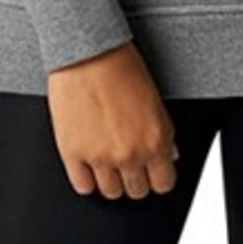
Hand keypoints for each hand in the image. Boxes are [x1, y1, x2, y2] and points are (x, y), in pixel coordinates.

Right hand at [46, 40, 180, 199]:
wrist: (87, 51)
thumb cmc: (121, 65)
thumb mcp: (154, 99)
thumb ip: (164, 133)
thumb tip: (169, 155)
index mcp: (156, 140)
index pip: (164, 183)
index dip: (158, 177)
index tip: (152, 171)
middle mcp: (130, 153)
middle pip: (137, 191)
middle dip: (135, 177)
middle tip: (129, 161)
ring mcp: (100, 156)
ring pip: (111, 192)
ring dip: (111, 179)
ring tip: (108, 159)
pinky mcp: (73, 153)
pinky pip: (83, 186)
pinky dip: (87, 178)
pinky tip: (89, 162)